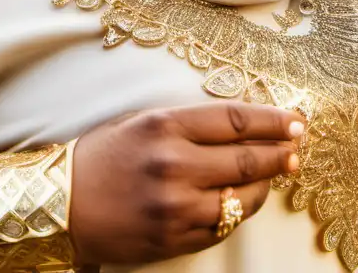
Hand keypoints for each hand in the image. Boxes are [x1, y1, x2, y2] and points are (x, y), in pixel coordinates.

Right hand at [68, 102, 304, 265]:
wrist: (60, 203)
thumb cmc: (100, 157)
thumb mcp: (141, 123)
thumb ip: (190, 124)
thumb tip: (245, 125)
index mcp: (164, 126)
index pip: (236, 120)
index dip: (273, 120)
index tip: (295, 120)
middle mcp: (173, 165)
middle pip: (247, 159)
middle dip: (281, 153)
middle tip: (297, 148)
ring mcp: (175, 206)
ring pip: (242, 198)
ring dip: (266, 186)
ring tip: (275, 174)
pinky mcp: (174, 238)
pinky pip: (223, 227)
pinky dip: (238, 212)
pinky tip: (243, 199)